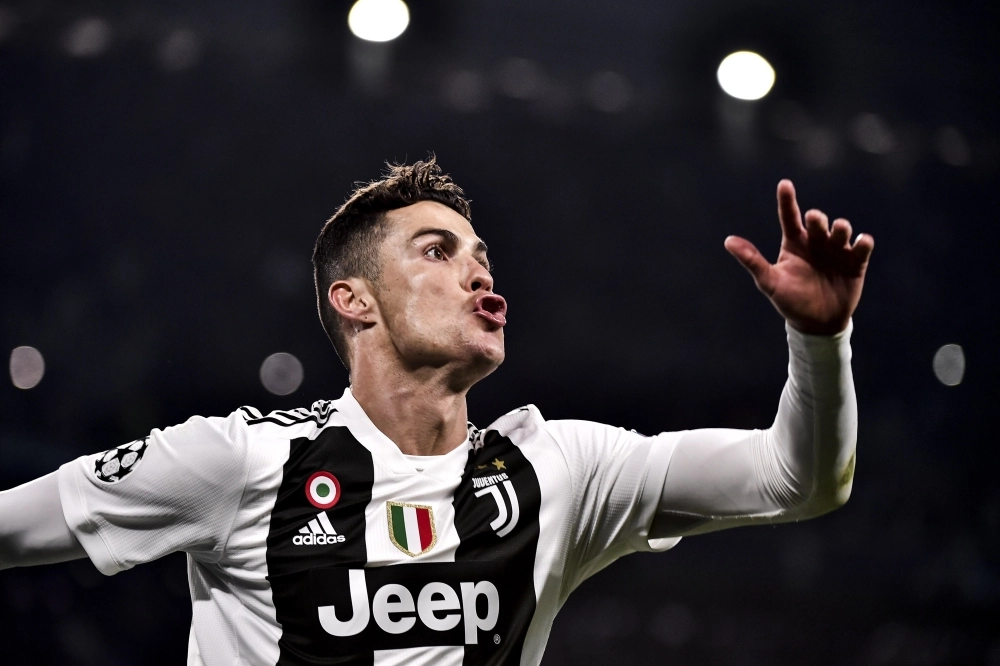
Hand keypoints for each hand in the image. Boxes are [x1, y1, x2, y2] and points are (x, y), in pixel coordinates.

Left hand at [724, 180, 873, 334]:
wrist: (816, 323)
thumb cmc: (790, 300)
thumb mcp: (769, 282)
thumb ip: (752, 261)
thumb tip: (728, 241)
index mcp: (794, 243)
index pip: (789, 216)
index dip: (787, 200)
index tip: (784, 184)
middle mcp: (816, 242)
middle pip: (818, 221)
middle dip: (818, 218)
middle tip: (814, 219)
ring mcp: (837, 250)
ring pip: (841, 229)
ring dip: (841, 227)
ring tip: (838, 231)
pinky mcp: (856, 262)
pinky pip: (862, 247)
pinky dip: (863, 241)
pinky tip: (862, 241)